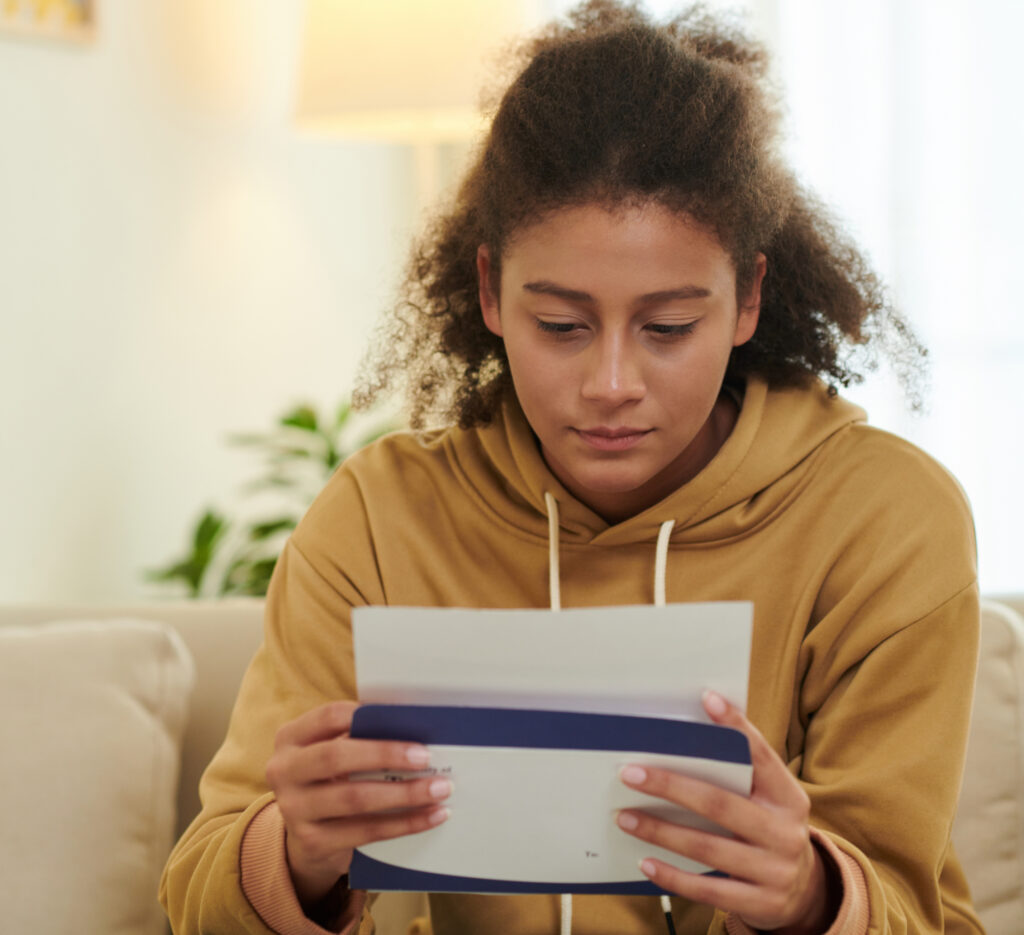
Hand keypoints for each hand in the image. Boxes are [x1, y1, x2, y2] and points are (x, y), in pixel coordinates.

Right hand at [265, 700, 450, 907]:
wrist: (309, 835)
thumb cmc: (333, 777)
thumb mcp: (335, 751)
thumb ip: (361, 736)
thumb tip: (414, 724)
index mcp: (290, 738)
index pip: (328, 717)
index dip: (365, 716)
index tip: (404, 719)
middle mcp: (283, 771)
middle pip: (335, 757)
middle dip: (385, 755)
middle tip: (426, 756)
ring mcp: (294, 809)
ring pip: (354, 798)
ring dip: (404, 794)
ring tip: (440, 789)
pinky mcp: (313, 842)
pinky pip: (366, 832)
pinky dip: (405, 823)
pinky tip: (433, 815)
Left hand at [616, 691, 831, 933]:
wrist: (804, 892)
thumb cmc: (769, 828)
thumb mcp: (768, 799)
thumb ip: (742, 772)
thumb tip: (694, 723)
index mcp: (789, 797)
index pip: (762, 755)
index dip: (736, 727)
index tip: (706, 698)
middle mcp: (785, 833)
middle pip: (720, 803)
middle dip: (670, 786)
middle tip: (629, 774)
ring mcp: (775, 871)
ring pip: (706, 847)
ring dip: (659, 831)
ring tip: (625, 816)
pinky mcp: (761, 903)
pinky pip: (707, 890)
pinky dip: (672, 875)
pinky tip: (645, 862)